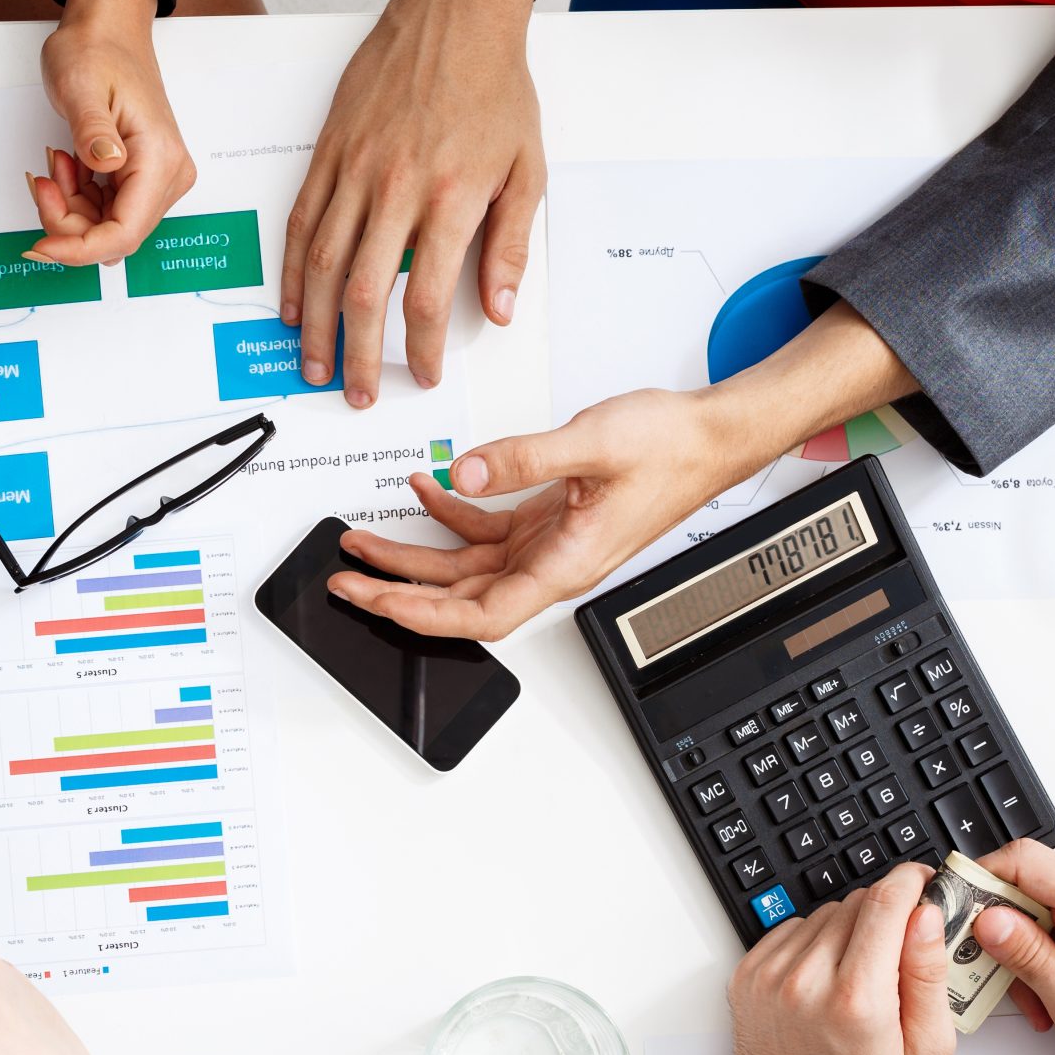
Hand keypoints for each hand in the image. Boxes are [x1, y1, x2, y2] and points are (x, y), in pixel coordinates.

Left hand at [29, 0, 194, 265]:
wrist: (108, 32)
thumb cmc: (99, 51)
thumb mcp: (82, 87)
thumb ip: (93, 131)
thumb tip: (106, 163)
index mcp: (159, 159)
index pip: (124, 233)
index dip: (80, 249)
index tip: (42, 247)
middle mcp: (167, 176)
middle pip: (114, 234)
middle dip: (69, 220)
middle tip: (42, 182)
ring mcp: (157, 179)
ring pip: (107, 225)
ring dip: (72, 207)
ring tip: (58, 162)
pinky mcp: (142, 177)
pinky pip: (106, 209)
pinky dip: (79, 197)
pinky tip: (70, 165)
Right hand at [281, 0, 541, 402]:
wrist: (455, 17)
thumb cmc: (492, 88)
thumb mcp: (526, 169)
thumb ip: (510, 244)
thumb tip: (499, 308)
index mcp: (450, 198)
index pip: (425, 296)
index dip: (420, 348)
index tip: (423, 373)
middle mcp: (396, 188)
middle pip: (363, 292)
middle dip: (358, 354)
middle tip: (358, 391)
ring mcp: (355, 170)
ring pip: (321, 264)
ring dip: (314, 325)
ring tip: (314, 365)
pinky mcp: (329, 153)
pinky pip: (301, 222)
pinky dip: (292, 272)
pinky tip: (292, 306)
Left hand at [328, 388, 751, 639]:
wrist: (709, 438)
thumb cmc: (671, 450)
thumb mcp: (592, 443)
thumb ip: (520, 460)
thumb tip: (462, 476)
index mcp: (564, 565)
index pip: (481, 614)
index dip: (424, 617)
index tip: (376, 602)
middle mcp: (551, 565)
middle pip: (459, 598)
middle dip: (396, 590)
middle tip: (346, 578)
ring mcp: (547, 545)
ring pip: (464, 565)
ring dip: (412, 554)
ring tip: (362, 540)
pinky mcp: (547, 520)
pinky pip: (486, 529)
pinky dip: (449, 511)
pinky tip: (426, 485)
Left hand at [728, 862, 954, 1054]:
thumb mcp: (929, 1048)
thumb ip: (930, 974)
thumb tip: (926, 914)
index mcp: (856, 1000)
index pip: (886, 902)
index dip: (912, 882)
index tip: (924, 884)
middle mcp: (805, 982)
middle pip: (857, 903)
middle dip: (886, 915)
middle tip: (898, 952)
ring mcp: (769, 977)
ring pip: (825, 913)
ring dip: (849, 930)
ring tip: (860, 977)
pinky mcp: (747, 976)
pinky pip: (792, 929)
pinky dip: (815, 943)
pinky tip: (827, 978)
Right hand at [971, 841, 1054, 1054]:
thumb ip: (1031, 960)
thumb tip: (987, 919)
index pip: (1023, 860)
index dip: (976, 881)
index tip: (951, 915)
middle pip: (1021, 882)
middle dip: (999, 933)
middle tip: (1004, 982)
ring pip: (1030, 900)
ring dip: (1020, 948)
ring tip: (1039, 999)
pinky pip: (1050, 910)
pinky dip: (1040, 946)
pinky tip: (1052, 984)